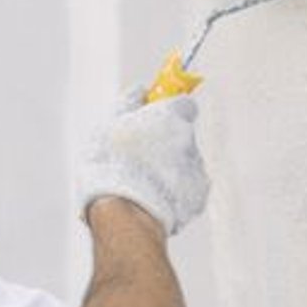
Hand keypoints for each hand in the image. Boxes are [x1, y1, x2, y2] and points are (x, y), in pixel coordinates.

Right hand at [76, 89, 208, 237]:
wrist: (124, 215)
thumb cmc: (111, 168)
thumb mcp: (108, 126)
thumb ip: (129, 103)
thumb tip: (140, 90)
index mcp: (170, 116)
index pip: (183, 104)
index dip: (168, 111)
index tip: (155, 118)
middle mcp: (189, 139)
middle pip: (181, 136)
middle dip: (165, 145)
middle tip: (139, 159)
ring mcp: (196, 168)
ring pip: (183, 164)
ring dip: (168, 170)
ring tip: (141, 185)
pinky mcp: (198, 196)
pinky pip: (187, 190)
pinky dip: (173, 193)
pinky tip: (151, 199)